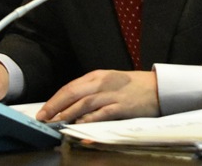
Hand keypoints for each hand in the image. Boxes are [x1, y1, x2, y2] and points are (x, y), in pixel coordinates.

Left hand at [36, 69, 158, 123]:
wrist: (158, 88)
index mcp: (98, 76)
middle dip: (55, 106)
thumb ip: (91, 91)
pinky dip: (89, 120)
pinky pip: (102, 113)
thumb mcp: (109, 83)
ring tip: (56, 123)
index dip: (54, 99)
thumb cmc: (132, 87)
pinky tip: (79, 126)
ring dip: (68, 113)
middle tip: (43, 118)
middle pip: (73, 93)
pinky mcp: (122, 106)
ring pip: (84, 103)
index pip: (70, 87)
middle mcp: (103, 83)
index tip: (43, 111)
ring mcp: (112, 94)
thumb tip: (70, 105)